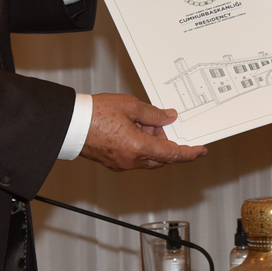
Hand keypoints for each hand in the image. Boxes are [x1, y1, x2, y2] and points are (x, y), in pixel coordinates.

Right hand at [80, 93, 207, 169]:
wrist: (70, 124)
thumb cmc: (95, 114)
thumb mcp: (130, 106)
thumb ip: (153, 114)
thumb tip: (168, 117)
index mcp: (139, 148)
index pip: (173, 154)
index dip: (190, 153)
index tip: (201, 150)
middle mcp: (132, 160)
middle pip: (161, 157)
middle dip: (167, 141)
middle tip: (163, 122)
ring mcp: (122, 164)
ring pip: (148, 158)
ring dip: (153, 143)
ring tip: (145, 121)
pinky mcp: (114, 162)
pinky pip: (136, 157)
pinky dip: (141, 146)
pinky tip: (135, 129)